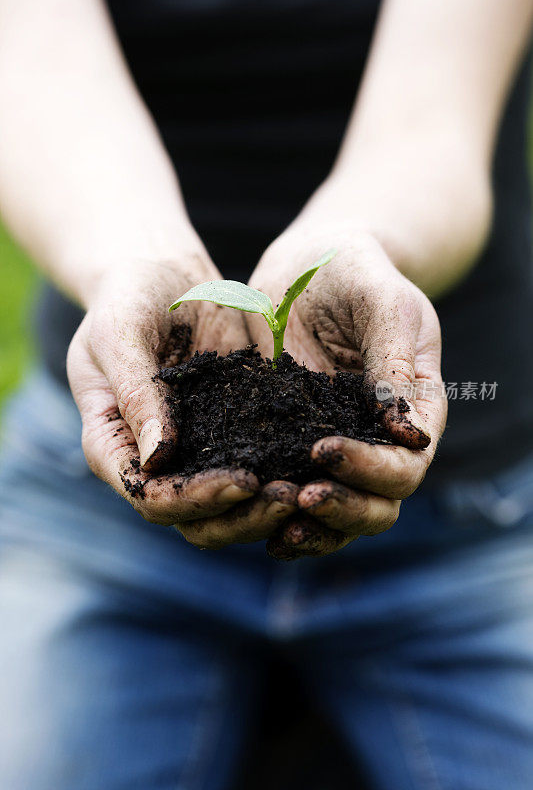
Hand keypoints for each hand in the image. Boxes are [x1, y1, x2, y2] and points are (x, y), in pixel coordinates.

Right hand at [67, 256, 297, 548]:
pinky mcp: (231, 434)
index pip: (150, 497)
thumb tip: (156, 459)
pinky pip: (258, 468)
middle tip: (288, 496)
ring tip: (309, 489)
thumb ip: (135, 393)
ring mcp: (196, 452)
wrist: (165, 277)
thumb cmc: (129, 298)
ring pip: (228, 508)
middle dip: (240, 517)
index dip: (194, 500)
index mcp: (114, 445)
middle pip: (193, 518)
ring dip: (266, 509)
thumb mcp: (121, 334)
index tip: (244, 481)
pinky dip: (284, 477)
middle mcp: (155, 461)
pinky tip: (320, 469)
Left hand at [248, 228, 446, 558]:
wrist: (309, 267)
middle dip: (344, 509)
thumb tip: (408, 436)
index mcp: (414, 411)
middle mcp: (380, 440)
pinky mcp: (294, 446)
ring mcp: (338, 447)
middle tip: (298, 497)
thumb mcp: (385, 305)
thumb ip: (394, 363)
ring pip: (341, 515)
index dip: (371, 471)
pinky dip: (282, 519)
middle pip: (379, 505)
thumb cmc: (356, 274)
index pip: (407, 466)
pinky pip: (298, 498)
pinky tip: (255, 520)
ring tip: (276, 523)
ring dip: (314, 528)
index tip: (323, 449)